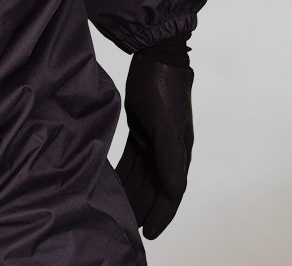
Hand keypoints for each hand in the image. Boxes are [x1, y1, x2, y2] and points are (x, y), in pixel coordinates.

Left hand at [115, 55, 193, 238]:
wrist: (157, 56)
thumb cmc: (163, 90)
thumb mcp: (166, 126)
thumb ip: (169, 160)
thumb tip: (173, 192)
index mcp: (179, 153)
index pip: (171, 193)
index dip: (161, 215)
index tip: (148, 234)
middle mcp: (169, 150)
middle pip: (155, 187)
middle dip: (142, 206)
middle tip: (124, 225)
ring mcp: (155, 138)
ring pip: (143, 174)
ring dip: (132, 190)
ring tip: (117, 207)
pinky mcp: (142, 127)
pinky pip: (133, 157)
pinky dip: (125, 171)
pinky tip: (112, 179)